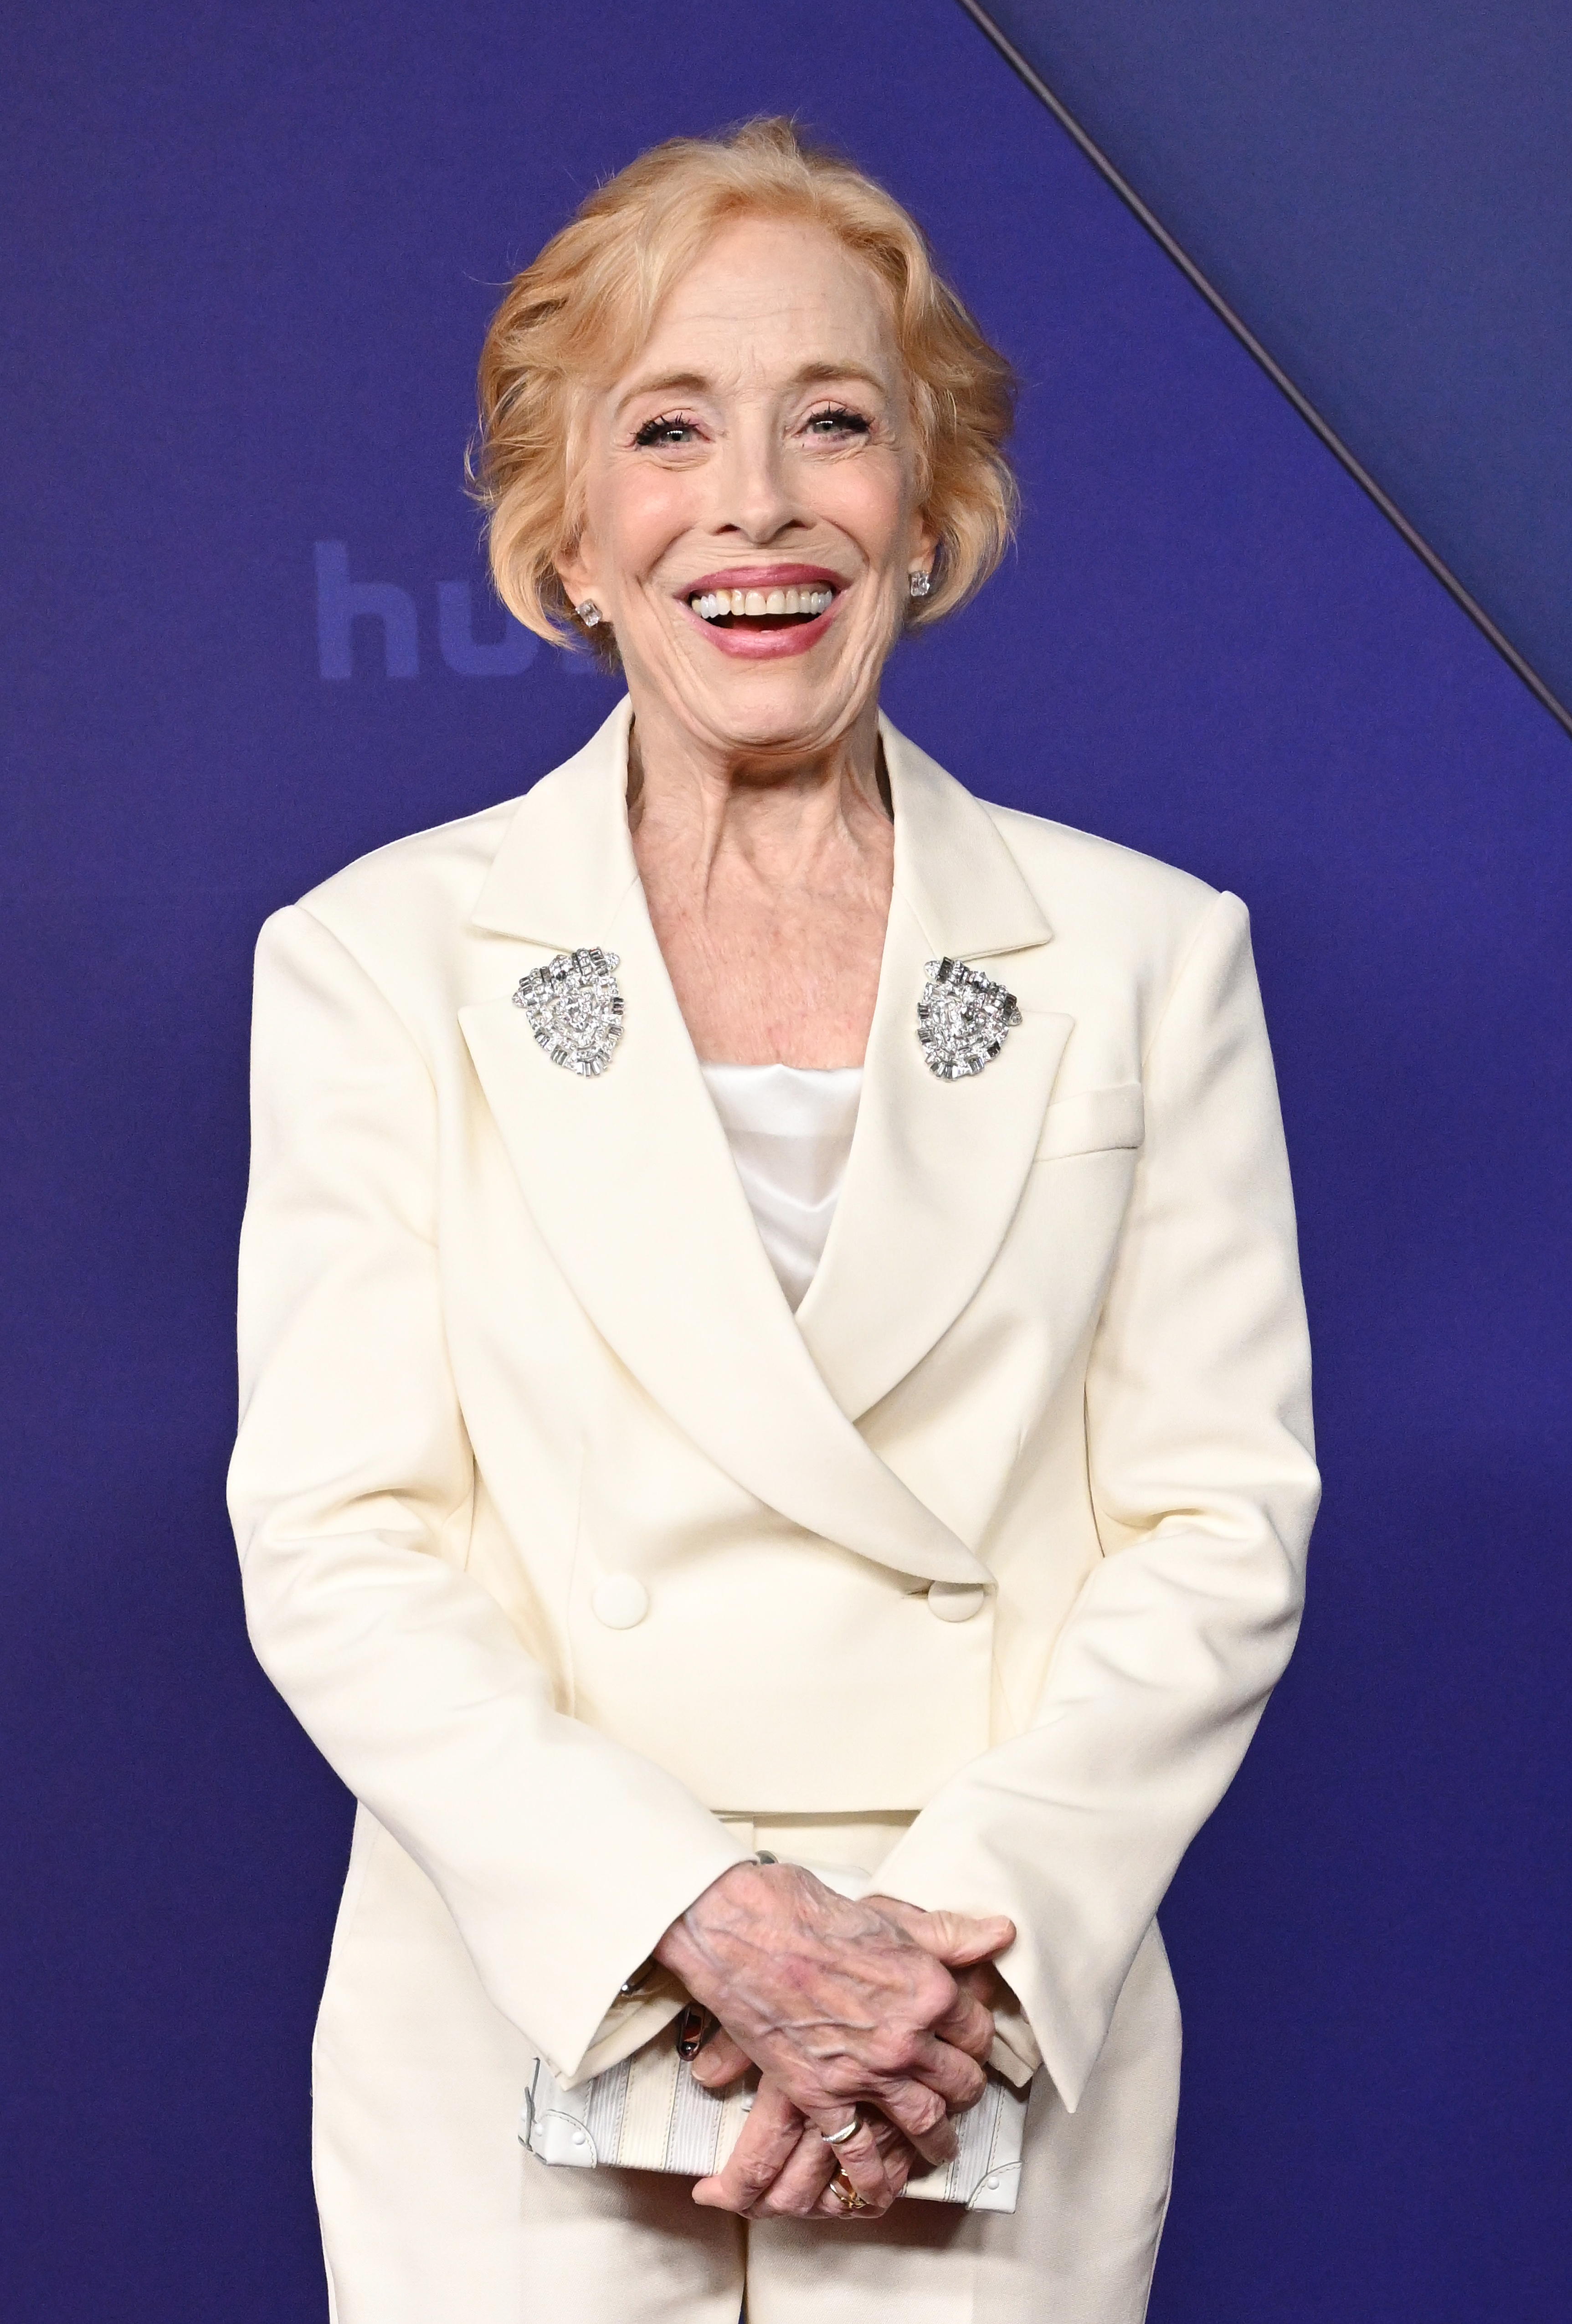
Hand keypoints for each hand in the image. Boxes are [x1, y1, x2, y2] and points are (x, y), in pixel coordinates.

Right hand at [655, 1860, 1013, 2208]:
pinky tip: (881, 2188)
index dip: (978, 2037)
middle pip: (959, 2080)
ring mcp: (865, 2073)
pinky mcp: (820, 2096)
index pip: (978, 2030)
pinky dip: (874, 2177)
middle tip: (962, 2094)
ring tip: (941, 2147)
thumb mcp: (892, 1917)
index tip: (971, 2042)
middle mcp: (907, 2039)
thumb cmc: (815, 1914)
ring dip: (937, 2139)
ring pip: (923, 2121)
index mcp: (929, 1989)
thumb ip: (949, 1934)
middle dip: (965, 2089)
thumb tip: (1001, 1933)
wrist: (746, 1932)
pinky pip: (859, 2151)